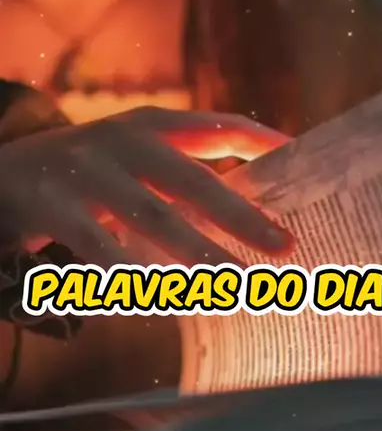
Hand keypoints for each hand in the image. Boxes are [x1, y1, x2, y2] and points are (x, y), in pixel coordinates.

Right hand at [0, 107, 292, 266]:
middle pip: (195, 181)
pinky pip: (102, 253)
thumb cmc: (89, 172)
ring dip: (198, 259)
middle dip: (243, 218)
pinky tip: (159, 305)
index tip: (302, 167)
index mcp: (152, 125)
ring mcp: (88, 172)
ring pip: (154, 220)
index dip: (265, 144)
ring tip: (234, 292)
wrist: (5, 173)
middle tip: (285, 250)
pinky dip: (133, 281)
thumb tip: (247, 210)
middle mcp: (124, 142)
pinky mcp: (54, 207)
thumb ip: (183, 173)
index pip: (221, 126)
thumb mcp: (135, 157)